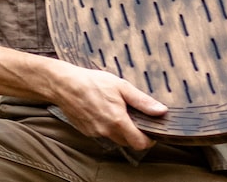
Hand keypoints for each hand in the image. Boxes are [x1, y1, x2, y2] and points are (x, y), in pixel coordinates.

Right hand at [51, 63, 166, 150]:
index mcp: (118, 121)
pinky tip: (105, 111)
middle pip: (128, 142)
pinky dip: (108, 127)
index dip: (149, 140)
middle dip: (135, 134)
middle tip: (137, 117)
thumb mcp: (122, 87)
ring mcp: (95, 133)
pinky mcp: (86, 131)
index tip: (152, 131)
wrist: (65, 85)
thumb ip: (142, 101)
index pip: (139, 143)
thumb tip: (161, 111)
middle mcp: (106, 131)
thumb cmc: (92, 82)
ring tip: (120, 111)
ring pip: (115, 138)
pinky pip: (103, 133)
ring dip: (121, 130)